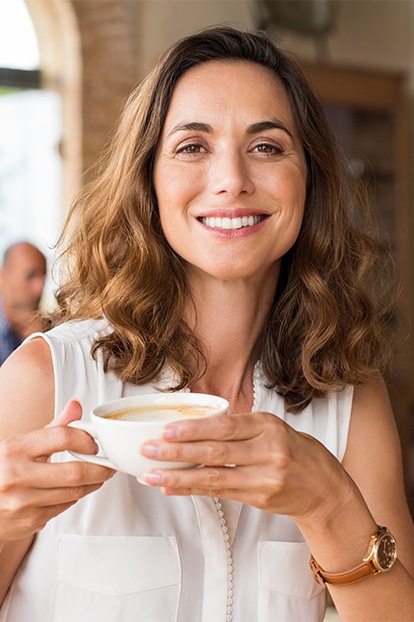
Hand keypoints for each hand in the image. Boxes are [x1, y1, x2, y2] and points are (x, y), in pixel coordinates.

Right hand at [0, 400, 114, 543]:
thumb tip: (75, 406)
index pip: (62, 437)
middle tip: (107, 465)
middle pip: (75, 472)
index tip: (94, 443)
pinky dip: (74, 497)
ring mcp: (23, 501)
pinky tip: (74, 490)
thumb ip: (53, 428)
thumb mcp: (20, 445)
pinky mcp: (30, 521)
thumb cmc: (2, 471)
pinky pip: (64, 507)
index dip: (86, 439)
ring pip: (73, 492)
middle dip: (99, 469)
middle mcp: (16, 476)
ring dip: (92, 484)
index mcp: (15, 449)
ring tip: (97, 476)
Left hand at [140, 411, 351, 521]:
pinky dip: (193, 490)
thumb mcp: (274, 429)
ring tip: (152, 475)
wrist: (326, 489)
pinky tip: (172, 488)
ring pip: (214, 476)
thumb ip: (241, 428)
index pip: (225, 426)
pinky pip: (220, 493)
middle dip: (178, 451)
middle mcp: (268, 451)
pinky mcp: (260, 498)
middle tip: (149, 449)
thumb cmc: (297, 453)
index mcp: (268, 426)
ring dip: (178, 476)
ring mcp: (265, 477)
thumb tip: (195, 428)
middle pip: (216, 451)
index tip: (167, 429)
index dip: (194, 429)